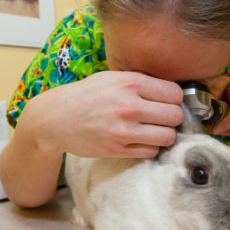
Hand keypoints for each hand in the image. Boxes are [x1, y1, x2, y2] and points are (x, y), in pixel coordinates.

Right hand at [20, 71, 182, 157]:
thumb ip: (140, 82)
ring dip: (164, 134)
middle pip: (175, 116)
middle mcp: (128, 106)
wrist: (54, 119)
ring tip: (154, 130)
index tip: (167, 102)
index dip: (173, 99)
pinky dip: (150, 147)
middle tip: (162, 118)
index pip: (174, 93)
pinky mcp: (118, 149)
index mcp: (130, 83)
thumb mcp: (111, 78)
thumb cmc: (85, 96)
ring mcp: (123, 130)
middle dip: (172, 118)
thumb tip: (171, 92)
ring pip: (167, 136)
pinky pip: (151, 151)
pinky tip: (140, 140)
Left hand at [203, 76, 229, 135]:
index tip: (215, 129)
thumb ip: (213, 91)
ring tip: (215, 124)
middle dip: (220, 128)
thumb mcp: (220, 83)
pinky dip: (229, 132)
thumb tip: (205, 103)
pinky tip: (225, 125)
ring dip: (223, 130)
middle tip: (208, 126)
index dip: (227, 122)